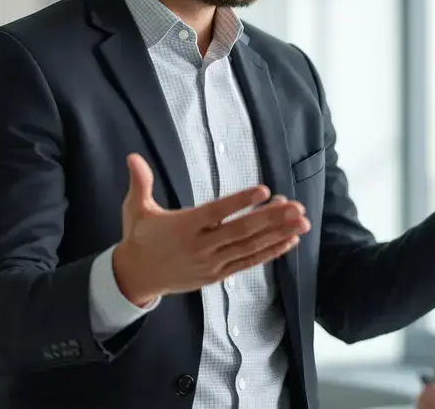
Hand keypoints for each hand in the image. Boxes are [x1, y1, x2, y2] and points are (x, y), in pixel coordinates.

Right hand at [111, 153, 310, 304]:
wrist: (135, 277)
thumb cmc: (139, 237)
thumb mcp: (136, 209)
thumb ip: (140, 182)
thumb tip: (133, 157)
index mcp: (183, 227)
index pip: (217, 212)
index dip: (240, 202)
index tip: (264, 190)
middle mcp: (200, 246)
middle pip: (241, 231)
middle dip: (272, 219)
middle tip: (297, 206)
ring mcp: (211, 263)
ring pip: (249, 247)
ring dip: (277, 234)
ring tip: (301, 222)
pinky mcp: (217, 275)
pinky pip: (248, 263)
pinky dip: (269, 253)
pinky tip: (288, 242)